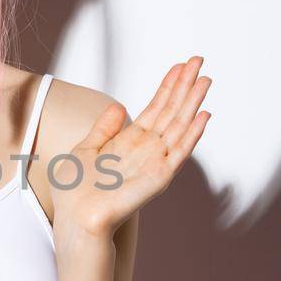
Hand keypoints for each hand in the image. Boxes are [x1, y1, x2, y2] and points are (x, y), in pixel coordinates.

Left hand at [51, 55, 212, 238]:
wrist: (75, 219)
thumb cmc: (76, 193)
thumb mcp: (85, 151)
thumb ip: (103, 130)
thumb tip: (119, 107)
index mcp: (129, 142)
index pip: (155, 108)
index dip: (167, 87)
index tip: (180, 66)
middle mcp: (146, 150)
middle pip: (171, 112)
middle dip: (185, 86)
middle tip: (200, 61)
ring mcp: (155, 162)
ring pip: (179, 126)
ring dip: (193, 102)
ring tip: (206, 79)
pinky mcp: (159, 177)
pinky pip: (179, 152)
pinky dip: (193, 134)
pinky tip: (204, 116)